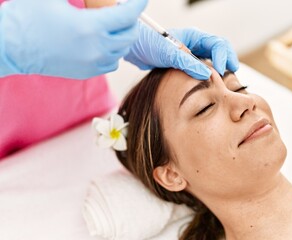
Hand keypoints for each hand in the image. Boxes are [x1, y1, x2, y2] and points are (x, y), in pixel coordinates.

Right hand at [0, 0, 146, 78]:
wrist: (11, 46)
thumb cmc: (28, 18)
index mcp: (90, 26)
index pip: (127, 15)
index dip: (138, 5)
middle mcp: (96, 48)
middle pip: (130, 35)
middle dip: (130, 21)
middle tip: (122, 11)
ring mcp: (93, 63)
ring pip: (122, 50)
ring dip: (122, 36)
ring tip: (112, 26)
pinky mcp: (87, 72)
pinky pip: (112, 63)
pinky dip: (113, 51)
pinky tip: (103, 42)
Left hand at [124, 24, 238, 79]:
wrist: (133, 48)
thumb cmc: (148, 44)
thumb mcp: (168, 54)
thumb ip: (187, 63)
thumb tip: (207, 74)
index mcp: (194, 36)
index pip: (217, 44)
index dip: (222, 57)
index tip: (220, 71)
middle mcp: (195, 44)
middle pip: (220, 50)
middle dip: (228, 60)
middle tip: (232, 73)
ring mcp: (191, 54)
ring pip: (213, 60)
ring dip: (220, 68)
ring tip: (225, 81)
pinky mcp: (186, 64)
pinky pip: (203, 69)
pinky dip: (209, 75)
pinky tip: (210, 84)